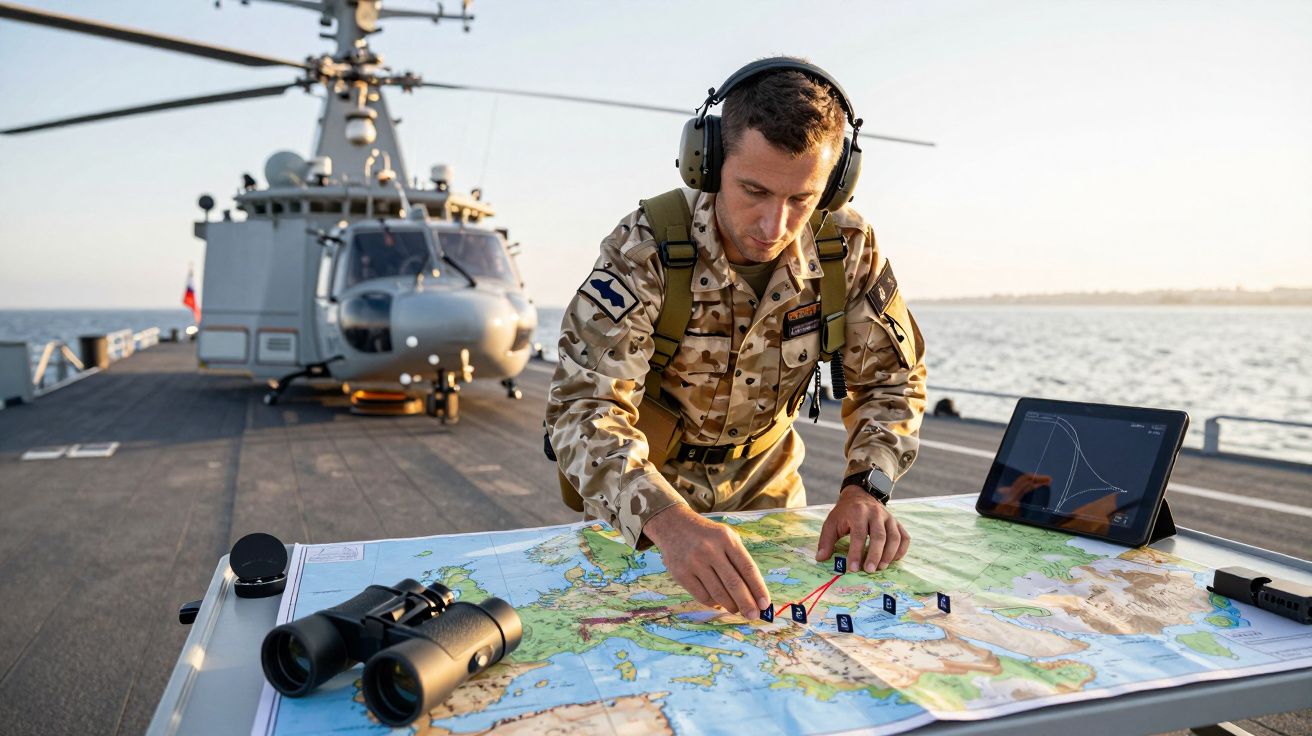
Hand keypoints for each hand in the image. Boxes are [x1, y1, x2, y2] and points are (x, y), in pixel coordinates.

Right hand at [644, 504, 770, 616]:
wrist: (672, 525)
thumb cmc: (707, 535)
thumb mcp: (726, 536)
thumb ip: (739, 559)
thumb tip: (753, 593)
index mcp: (726, 539)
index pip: (748, 568)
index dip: (758, 589)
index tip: (765, 605)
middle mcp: (710, 550)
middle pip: (734, 584)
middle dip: (747, 604)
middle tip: (753, 616)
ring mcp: (694, 562)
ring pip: (718, 594)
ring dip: (731, 606)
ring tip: (737, 610)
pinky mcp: (681, 573)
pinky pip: (702, 596)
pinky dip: (714, 604)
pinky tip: (719, 603)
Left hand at [816, 487, 909, 572]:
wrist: (860, 495)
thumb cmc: (844, 512)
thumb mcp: (831, 522)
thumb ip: (826, 541)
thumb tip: (821, 559)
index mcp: (858, 512)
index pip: (859, 534)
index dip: (856, 552)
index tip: (853, 568)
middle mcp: (876, 513)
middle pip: (879, 536)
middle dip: (875, 555)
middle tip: (869, 570)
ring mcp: (889, 517)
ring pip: (894, 537)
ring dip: (889, 554)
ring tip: (881, 568)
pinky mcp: (896, 522)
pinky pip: (904, 537)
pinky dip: (901, 550)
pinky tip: (893, 560)